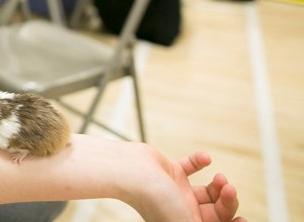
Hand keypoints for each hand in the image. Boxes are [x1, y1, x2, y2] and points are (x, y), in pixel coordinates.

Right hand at [129, 147, 244, 221]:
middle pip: (215, 209)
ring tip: (219, 176)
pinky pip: (190, 167)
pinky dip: (199, 162)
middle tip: (228, 187)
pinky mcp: (168, 170)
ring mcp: (175, 190)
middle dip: (226, 199)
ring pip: (207, 191)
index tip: (244, 219)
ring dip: (217, 184)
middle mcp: (181, 210)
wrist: (130, 171)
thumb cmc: (154, 200)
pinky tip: (205, 159)